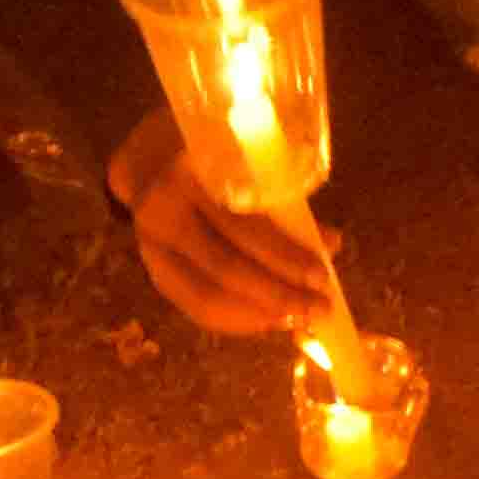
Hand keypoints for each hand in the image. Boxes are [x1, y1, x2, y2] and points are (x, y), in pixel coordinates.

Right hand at [109, 109, 336, 334]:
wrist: (148, 162)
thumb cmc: (212, 157)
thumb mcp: (245, 163)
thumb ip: (284, 201)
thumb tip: (330, 245)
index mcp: (189, 174)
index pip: (241, 226)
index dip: (284, 256)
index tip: (322, 274)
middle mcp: (163, 211)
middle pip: (225, 267)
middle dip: (278, 293)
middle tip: (318, 307)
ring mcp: (150, 247)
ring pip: (207, 297)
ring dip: (259, 315)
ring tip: (299, 319)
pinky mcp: (154, 273)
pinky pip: (196, 308)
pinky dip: (237, 320)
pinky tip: (268, 321)